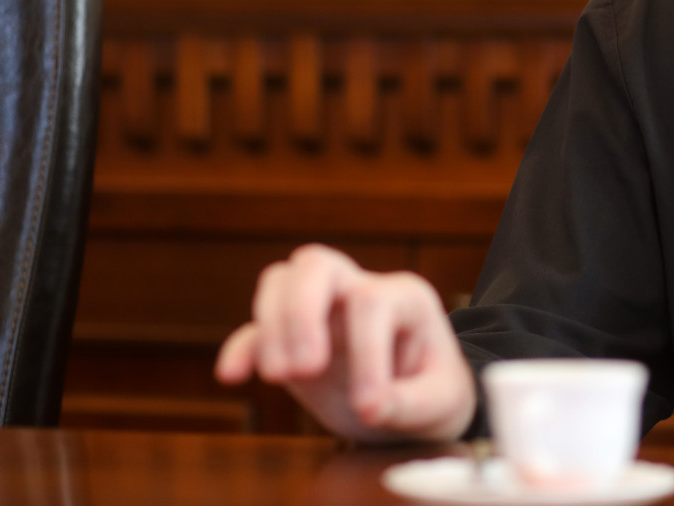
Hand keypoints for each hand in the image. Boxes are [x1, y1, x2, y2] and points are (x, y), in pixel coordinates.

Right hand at [214, 244, 475, 442]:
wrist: (418, 403)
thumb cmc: (434, 394)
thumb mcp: (440, 404)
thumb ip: (410, 404)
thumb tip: (372, 407)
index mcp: (406, 297)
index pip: (373, 303)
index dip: (367, 352)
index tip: (369, 407)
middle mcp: (361, 290)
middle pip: (316, 265)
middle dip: (301, 312)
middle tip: (305, 369)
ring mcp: (323, 309)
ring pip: (281, 280)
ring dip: (271, 326)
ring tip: (279, 377)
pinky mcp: (294, 337)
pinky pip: (256, 326)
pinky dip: (242, 346)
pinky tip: (233, 375)